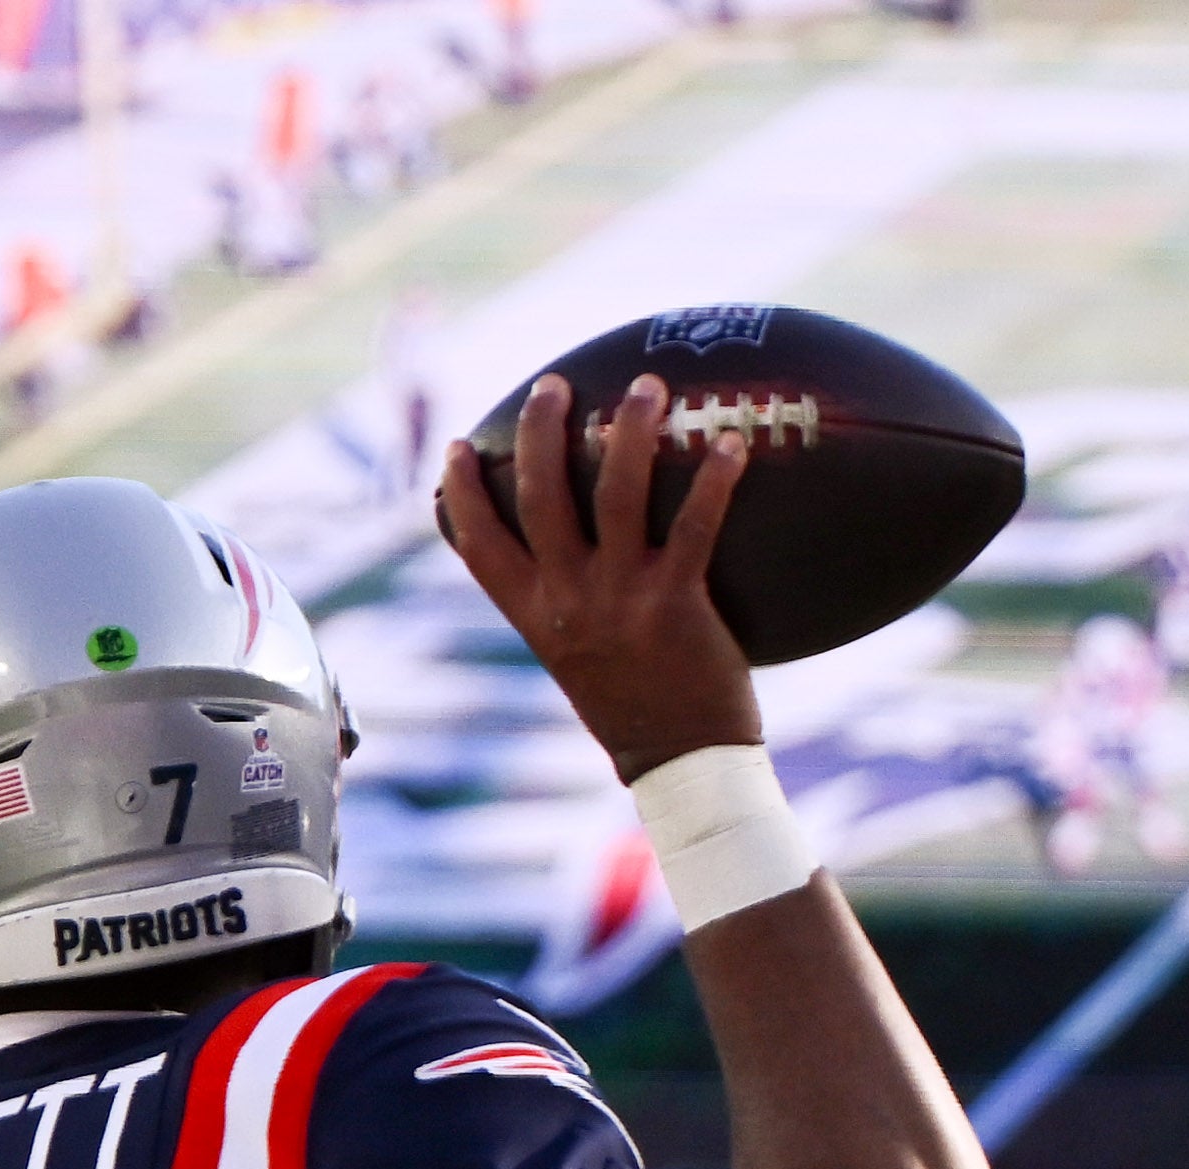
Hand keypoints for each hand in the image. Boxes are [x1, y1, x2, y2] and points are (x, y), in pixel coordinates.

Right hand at [437, 372, 763, 782]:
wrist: (682, 764)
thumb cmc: (637, 706)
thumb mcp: (579, 657)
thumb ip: (567, 606)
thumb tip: (570, 556)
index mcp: (536, 616)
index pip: (479, 545)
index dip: (464, 492)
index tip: (460, 446)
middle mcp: (568, 602)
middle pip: (539, 496)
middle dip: (542, 430)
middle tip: (555, 383)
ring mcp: (619, 601)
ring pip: (613, 494)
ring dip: (627, 431)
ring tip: (645, 387)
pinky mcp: (674, 606)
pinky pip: (693, 528)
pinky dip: (713, 480)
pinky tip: (729, 443)